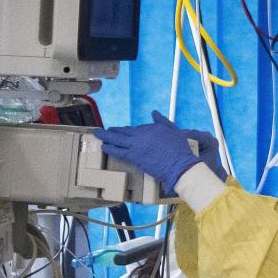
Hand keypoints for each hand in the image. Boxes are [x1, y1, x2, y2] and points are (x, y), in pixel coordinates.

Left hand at [94, 112, 225, 194]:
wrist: (180, 165)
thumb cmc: (180, 149)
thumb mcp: (173, 130)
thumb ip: (162, 121)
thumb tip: (154, 113)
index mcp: (151, 127)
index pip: (135, 128)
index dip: (127, 131)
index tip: (122, 132)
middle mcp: (141, 135)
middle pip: (123, 131)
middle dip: (112, 131)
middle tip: (103, 130)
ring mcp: (136, 145)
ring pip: (117, 139)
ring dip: (105, 136)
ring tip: (97, 134)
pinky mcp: (134, 157)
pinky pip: (118, 151)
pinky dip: (110, 148)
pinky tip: (103, 146)